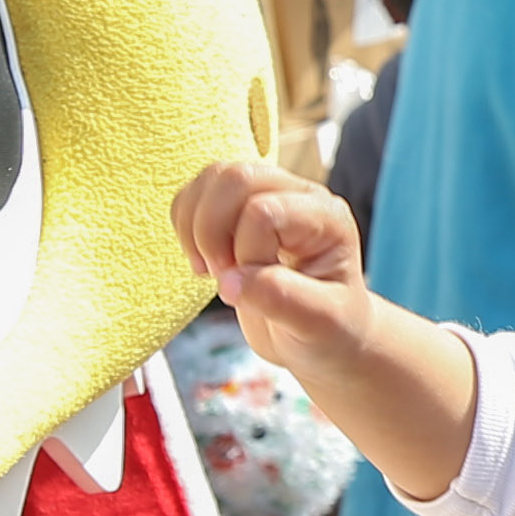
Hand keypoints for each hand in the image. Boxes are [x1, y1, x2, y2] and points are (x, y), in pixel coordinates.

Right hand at [171, 158, 378, 378]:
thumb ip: (281, 299)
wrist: (321, 338)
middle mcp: (299, 196)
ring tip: (211, 269)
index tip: (248, 292)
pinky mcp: (238, 206)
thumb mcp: (319, 324)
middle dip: (212, 232)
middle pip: (236, 178)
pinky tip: (203, 259)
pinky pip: (196, 193)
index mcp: (326, 218)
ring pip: (213, 177)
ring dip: (196, 226)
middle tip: (222, 276)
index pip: (265, 212)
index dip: (245, 252)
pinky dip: (186, 225)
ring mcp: (268, 194)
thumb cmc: (328, 330)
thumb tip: (232, 281)